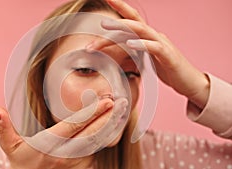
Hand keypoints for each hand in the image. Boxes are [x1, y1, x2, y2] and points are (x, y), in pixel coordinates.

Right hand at [0, 98, 126, 168]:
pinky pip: (97, 148)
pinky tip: (115, 122)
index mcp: (50, 145)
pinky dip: (107, 135)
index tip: (106, 102)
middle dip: (109, 117)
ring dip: (111, 125)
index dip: (91, 114)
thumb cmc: (22, 163)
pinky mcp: (84, 167)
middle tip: (123, 102)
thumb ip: (4, 129)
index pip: (74, 127)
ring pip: (98, 141)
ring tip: (123, 108)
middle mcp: (66, 154)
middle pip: (92, 134)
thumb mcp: (10, 148)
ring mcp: (77, 162)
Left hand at [87, 0, 209, 108]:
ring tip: (105, 26)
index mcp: (147, 37)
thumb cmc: (167, 69)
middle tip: (98, 20)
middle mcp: (154, 36)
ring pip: (140, 30)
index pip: (131, 21)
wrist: (189, 82)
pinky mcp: (168, 55)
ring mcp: (162, 44)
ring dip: (122, 27)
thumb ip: (134, 52)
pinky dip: (141, 44)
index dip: (119, 11)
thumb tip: (119, 52)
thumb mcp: (146, 59)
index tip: (104, 5)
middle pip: (132, 23)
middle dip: (115, 19)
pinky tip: (130, 43)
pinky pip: (154, 47)